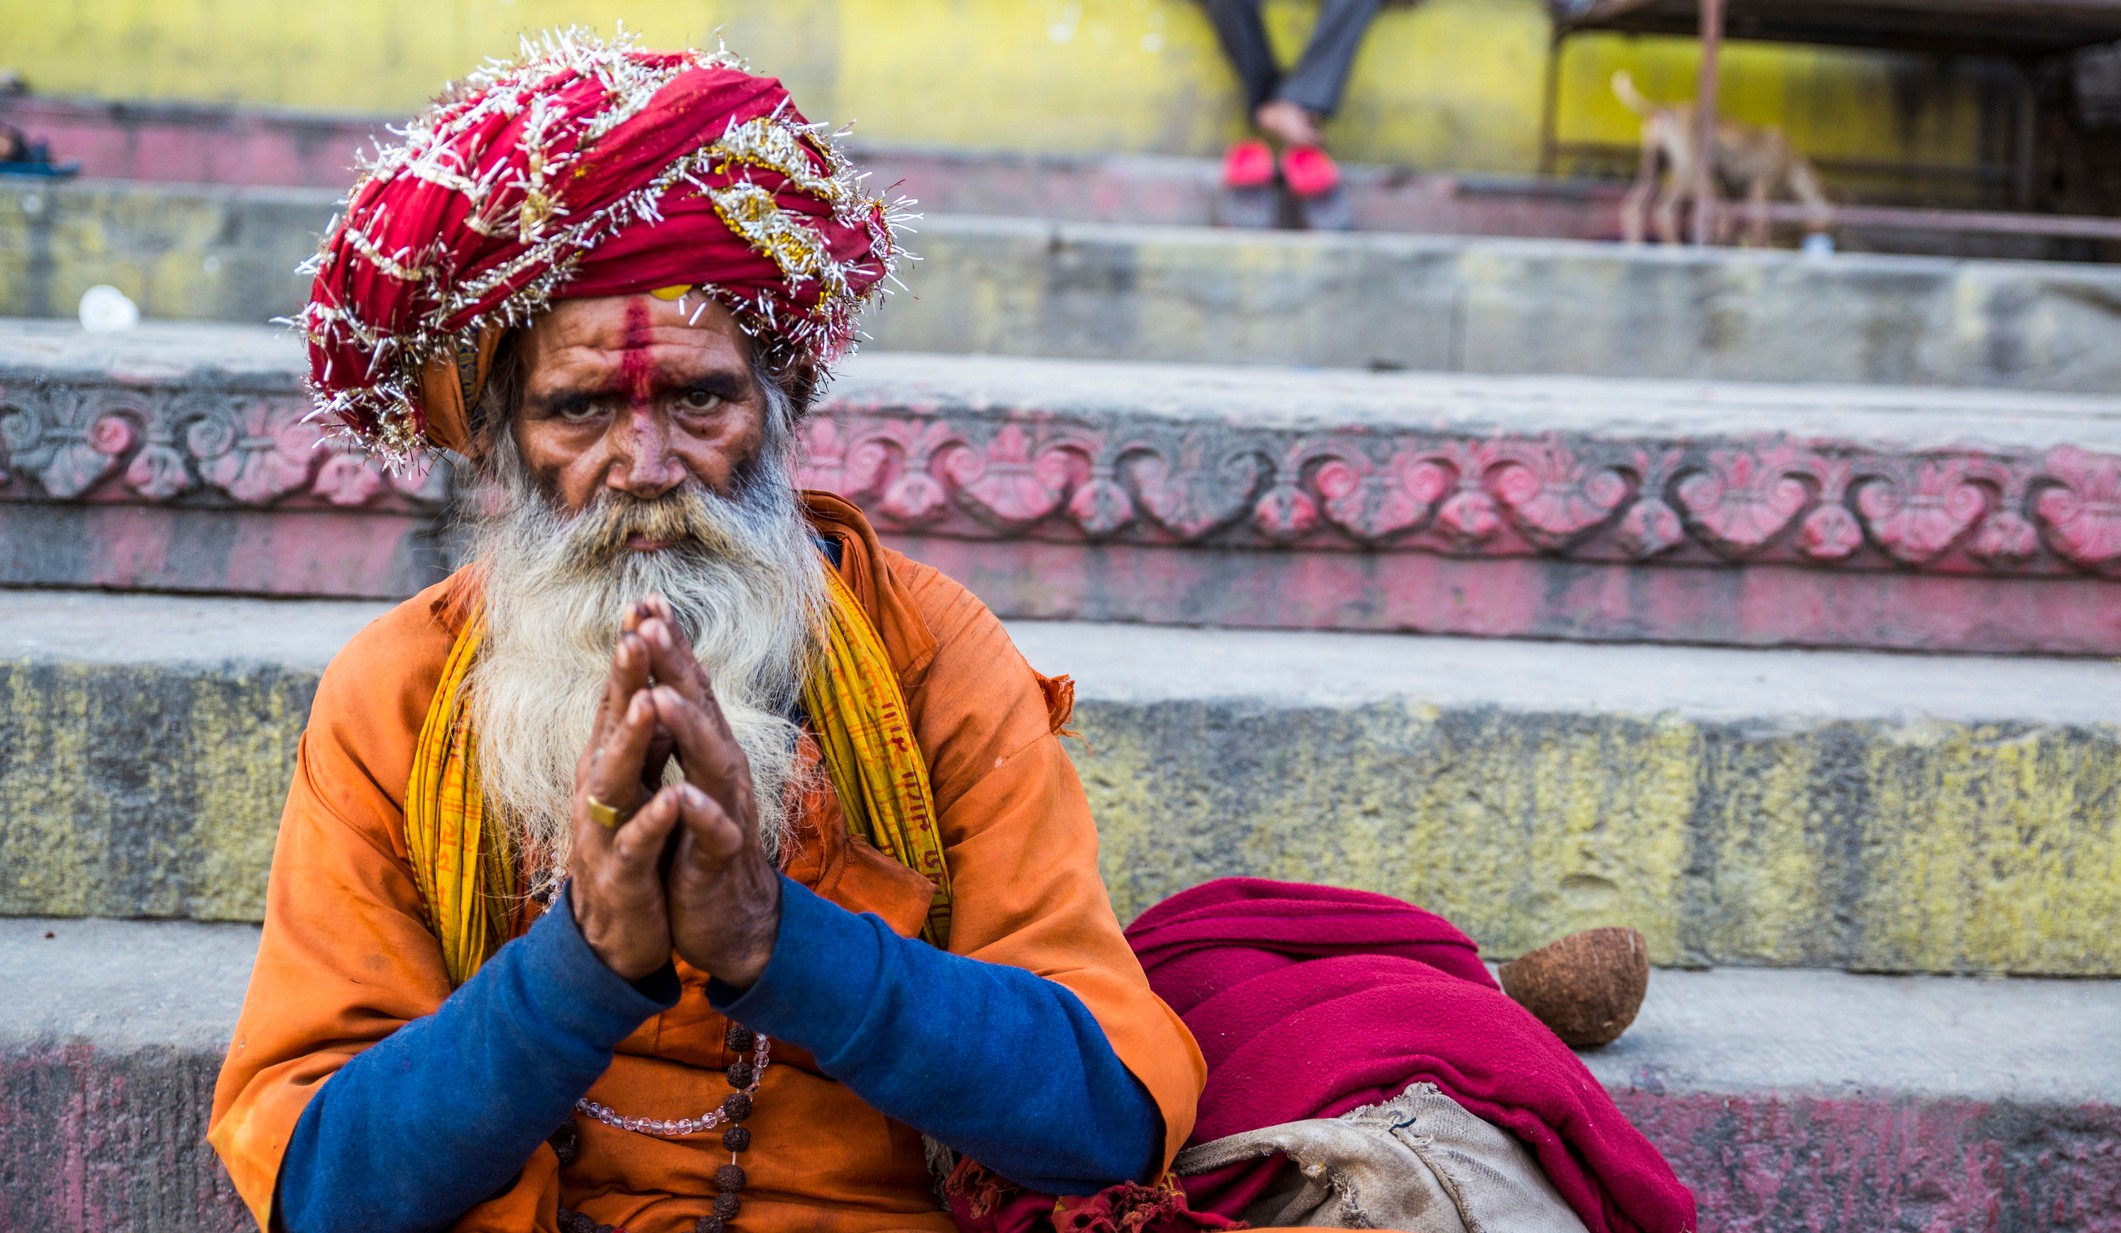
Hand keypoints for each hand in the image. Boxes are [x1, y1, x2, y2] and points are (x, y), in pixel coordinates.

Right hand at [567, 619, 684, 980]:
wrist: (615, 936)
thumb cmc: (631, 854)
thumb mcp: (636, 790)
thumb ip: (641, 744)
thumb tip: (651, 689)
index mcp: (610, 766)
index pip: (621, 700)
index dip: (632, 655)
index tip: (645, 603)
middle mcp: (598, 790)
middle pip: (611, 725)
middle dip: (625, 679)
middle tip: (637, 631)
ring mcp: (604, 830)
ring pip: (615, 779)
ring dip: (632, 739)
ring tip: (650, 701)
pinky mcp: (619, 874)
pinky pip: (636, 843)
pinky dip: (654, 819)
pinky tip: (672, 798)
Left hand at [631, 594, 783, 987]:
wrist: (730, 921)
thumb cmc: (698, 849)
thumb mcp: (686, 783)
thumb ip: (680, 737)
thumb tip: (666, 682)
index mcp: (705, 754)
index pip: (686, 690)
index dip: (668, 647)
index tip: (644, 600)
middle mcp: (721, 773)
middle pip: (702, 710)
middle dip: (676, 667)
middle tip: (650, 624)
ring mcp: (725, 812)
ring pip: (712, 763)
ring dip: (688, 729)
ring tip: (661, 697)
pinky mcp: (720, 857)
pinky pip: (713, 831)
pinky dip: (699, 812)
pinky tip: (683, 794)